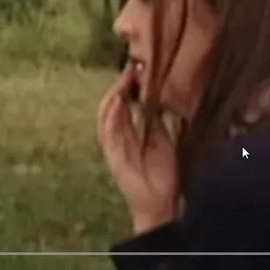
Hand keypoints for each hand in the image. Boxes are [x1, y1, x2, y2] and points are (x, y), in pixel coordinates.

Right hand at [97, 65, 179, 232]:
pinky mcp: (113, 156)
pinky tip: (117, 102)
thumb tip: (158, 97)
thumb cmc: (162, 173)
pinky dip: (111, 116)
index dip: (126, 85)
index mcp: (128, 132)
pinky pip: (109, 133)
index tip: (138, 68)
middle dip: (119, 85)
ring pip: (106, 115)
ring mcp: (113, 146)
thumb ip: (156, 120)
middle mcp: (117, 136)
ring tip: (122, 80)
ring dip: (113, 96)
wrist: (161, 201)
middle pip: (111, 105)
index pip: (123, 102)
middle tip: (131, 68)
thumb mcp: (163, 139)